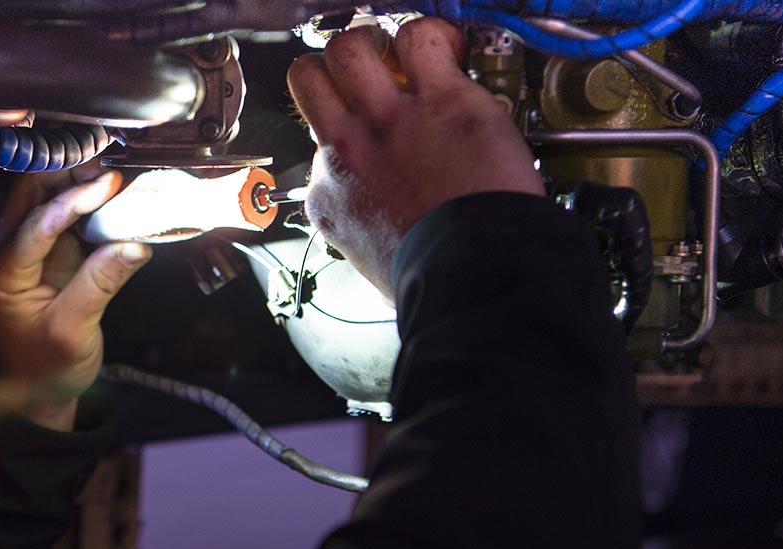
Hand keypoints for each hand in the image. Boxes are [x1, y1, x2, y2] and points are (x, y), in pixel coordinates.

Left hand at [0, 166, 151, 430]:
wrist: (40, 391)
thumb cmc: (47, 369)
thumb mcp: (74, 331)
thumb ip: (100, 284)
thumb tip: (133, 243)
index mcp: (1, 276)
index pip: (35, 224)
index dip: (72, 200)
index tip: (107, 185)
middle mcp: (5, 256)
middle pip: (30, 195)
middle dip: (69, 176)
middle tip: (111, 171)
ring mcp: (27, 250)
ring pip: (45, 197)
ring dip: (77, 182)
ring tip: (114, 179)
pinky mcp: (49, 252)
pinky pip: (65, 214)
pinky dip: (87, 200)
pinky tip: (112, 196)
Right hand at [287, 17, 542, 297]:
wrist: (473, 273)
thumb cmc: (431, 278)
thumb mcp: (368, 261)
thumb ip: (360, 227)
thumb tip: (373, 226)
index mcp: (331, 194)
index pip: (317, 140)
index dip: (344, 129)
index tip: (369, 134)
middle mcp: (348, 149)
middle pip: (310, 76)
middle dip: (335, 67)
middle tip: (367, 72)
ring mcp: (390, 120)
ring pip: (349, 48)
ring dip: (374, 43)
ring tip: (402, 55)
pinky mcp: (441, 99)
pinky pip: (420, 39)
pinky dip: (434, 36)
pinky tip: (449, 50)